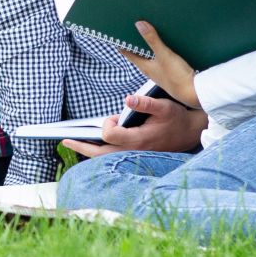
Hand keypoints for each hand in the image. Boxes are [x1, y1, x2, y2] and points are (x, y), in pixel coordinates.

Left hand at [61, 93, 206, 157]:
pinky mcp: (135, 156)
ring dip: (88, 150)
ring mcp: (134, 156)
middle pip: (101, 154)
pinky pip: (113, 157)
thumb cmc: (176, 118)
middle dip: (82, 146)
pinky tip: (91, 145)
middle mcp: (134, 151)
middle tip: (65, 140)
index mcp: (139, 139)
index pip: (111, 135)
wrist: (191, 132)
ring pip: (105, 158)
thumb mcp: (164, 106)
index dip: (107, 124)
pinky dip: (99, 152)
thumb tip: (128, 98)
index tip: (114, 117)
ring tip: (72, 142)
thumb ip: (145, 103)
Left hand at [121, 21, 199, 107]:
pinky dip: (160, 50)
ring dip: (149, 46)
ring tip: (149, 32)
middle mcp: (150, 69)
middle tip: (134, 28)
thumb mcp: (163, 54)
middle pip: (139, 54)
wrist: (193, 93)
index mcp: (144, 66)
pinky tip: (165, 44)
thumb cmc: (176, 76)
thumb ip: (152, 40)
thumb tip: (138, 24)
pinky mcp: (170, 72)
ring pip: (150, 56)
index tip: (118, 32)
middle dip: (136, 42)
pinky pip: (161, 58)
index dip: (122, 43)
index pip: (128, 52)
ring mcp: (160, 72)